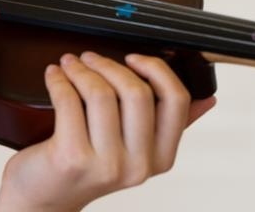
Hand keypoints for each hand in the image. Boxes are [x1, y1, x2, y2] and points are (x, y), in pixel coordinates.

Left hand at [0, 52, 215, 211]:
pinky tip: (53, 75)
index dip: (156, 69)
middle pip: (137, 92)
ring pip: (101, 94)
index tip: (132, 57)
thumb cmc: (87, 165)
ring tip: (69, 64)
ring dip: (80, 70)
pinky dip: (58, 80)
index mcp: (161, 159)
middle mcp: (139, 166)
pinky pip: (68, 101)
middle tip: (89, 57)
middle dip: (109, 65)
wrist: (45, 198)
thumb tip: (208, 99)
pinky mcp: (72, 158)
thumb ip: (166, 125)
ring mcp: (106, 165)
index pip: (177, 101)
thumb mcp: (133, 149)